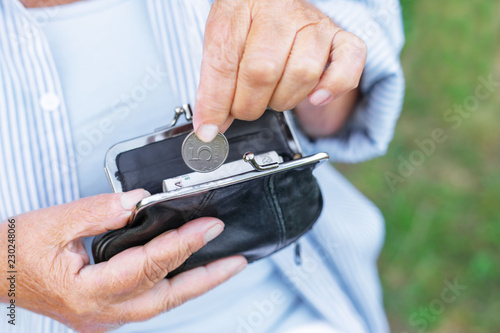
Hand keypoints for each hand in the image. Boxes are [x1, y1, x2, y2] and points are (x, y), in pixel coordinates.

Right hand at [0, 190, 245, 331]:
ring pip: (161, 303)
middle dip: (207, 279)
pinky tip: (188, 272)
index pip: (148, 266)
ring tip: (223, 268)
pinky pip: (149, 301)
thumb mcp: (58, 221)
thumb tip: (142, 201)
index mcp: (87, 291)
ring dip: (195, 285)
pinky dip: (173, 285)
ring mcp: (104, 317)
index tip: (209, 226)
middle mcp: (100, 312)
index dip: (183, 244)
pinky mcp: (105, 311)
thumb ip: (104, 210)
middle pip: (166, 298)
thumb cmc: (17, 249)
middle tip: (237, 262)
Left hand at [193, 0, 366, 141]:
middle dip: (247, 105)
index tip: (208, 129)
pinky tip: (316, 97)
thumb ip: (215, 83)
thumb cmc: (250, 24)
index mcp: (240, 7)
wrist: (279, 3)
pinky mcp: (340, 37)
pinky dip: (333, 87)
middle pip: (263, 71)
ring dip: (282, 100)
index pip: (224, 62)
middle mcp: (279, 11)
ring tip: (272, 95)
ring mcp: (313, 23)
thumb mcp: (224, 43)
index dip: (215, 102)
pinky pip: (349, 63)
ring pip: (302, 74)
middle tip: (242, 107)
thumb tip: (209, 127)